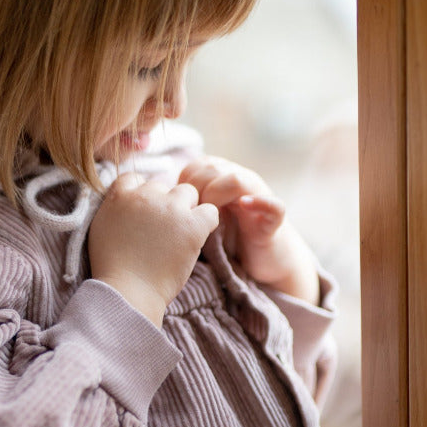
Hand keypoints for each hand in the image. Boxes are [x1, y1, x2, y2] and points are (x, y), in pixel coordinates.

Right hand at [88, 173, 218, 325]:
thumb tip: (127, 203)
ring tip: (180, 235)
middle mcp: (145, 195)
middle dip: (163, 205)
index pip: (135, 178)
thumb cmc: (112, 269)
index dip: (142, 195)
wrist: (127, 291)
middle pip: (162, 186)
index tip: (143, 216)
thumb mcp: (100, 229)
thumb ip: (114, 209)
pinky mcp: (192, 225)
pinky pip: (210, 211)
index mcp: (119, 196)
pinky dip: (206, 223)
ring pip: (188, 192)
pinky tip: (196, 238)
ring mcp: (170, 208)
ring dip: (186, 209)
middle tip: (162, 232)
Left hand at [178, 157, 319, 304]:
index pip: (196, 165)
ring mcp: (258, 197)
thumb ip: (183, 207)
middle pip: (213, 169)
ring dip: (217, 194)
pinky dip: (259, 203)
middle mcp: (240, 181)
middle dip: (195, 188)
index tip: (174, 205)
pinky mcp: (273, 221)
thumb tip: (153, 206)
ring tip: (209, 216)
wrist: (262, 260)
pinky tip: (244, 206)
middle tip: (187, 214)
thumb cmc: (224, 240)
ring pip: (238, 179)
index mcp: (220, 178)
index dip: (182, 182)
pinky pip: (274, 205)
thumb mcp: (199, 220)